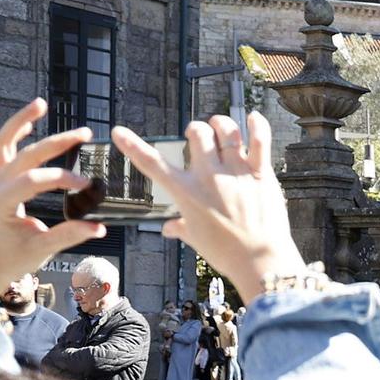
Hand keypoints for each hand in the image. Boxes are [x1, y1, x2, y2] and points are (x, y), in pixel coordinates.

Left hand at [0, 100, 102, 304]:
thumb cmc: (11, 259)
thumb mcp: (41, 250)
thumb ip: (69, 235)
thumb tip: (99, 227)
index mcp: (0, 203)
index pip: (32, 180)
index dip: (61, 178)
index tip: (85, 185)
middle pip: (24, 154)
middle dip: (55, 143)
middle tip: (83, 134)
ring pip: (3, 141)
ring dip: (21, 121)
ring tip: (41, 104)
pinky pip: (2, 148)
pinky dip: (16, 132)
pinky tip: (32, 122)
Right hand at [112, 112, 304, 301]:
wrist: (259, 260)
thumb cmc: (226, 253)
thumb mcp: (196, 239)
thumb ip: (181, 227)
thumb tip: (168, 228)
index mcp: (186, 192)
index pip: (152, 164)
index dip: (132, 146)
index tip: (119, 132)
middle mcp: (209, 176)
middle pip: (198, 133)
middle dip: (196, 129)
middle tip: (199, 134)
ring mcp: (236, 172)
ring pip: (227, 130)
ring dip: (222, 123)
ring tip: (221, 126)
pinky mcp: (260, 173)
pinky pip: (259, 140)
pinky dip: (258, 125)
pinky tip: (254, 118)